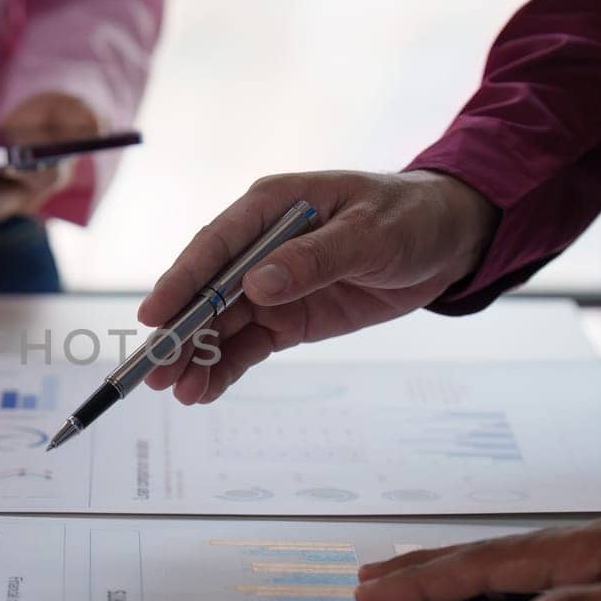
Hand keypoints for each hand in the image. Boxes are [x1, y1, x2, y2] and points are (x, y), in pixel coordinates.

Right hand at [137, 170, 497, 403]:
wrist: (447, 241)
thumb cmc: (408, 218)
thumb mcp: (369, 234)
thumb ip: (313, 259)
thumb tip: (256, 284)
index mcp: (269, 207)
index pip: (215, 246)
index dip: (181, 281)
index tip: (154, 315)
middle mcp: (258, 247)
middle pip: (207, 291)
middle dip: (179, 331)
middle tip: (154, 370)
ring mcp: (270, 286)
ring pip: (221, 324)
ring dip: (196, 357)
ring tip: (178, 392)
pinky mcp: (286, 318)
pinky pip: (247, 345)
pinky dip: (224, 368)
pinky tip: (202, 392)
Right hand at [355, 506, 600, 600]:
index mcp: (593, 546)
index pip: (489, 566)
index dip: (427, 581)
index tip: (372, 591)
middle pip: (496, 556)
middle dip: (429, 567)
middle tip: (372, 576)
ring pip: (527, 564)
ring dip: (469, 574)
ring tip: (426, 579)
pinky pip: (563, 577)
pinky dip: (520, 586)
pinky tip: (522, 593)